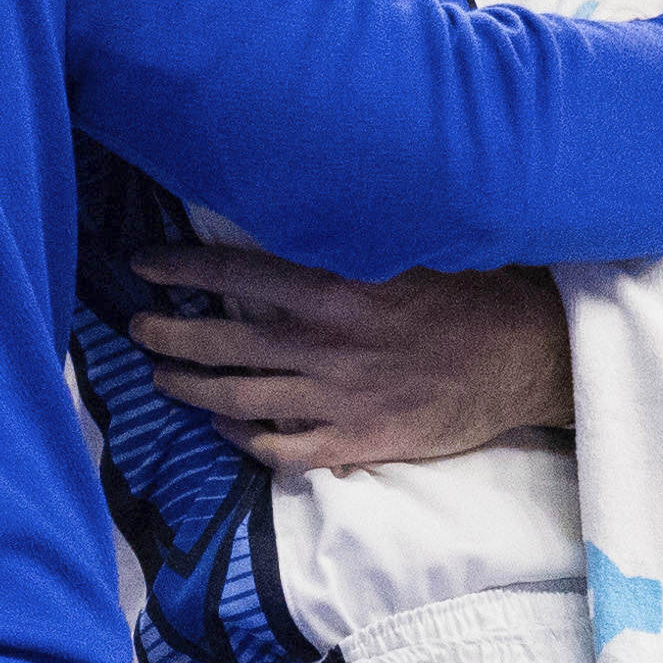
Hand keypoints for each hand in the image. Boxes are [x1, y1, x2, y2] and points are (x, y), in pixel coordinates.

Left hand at [117, 247, 567, 470]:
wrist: (525, 359)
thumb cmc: (472, 293)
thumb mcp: (407, 247)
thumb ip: (345, 240)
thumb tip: (291, 214)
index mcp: (334, 287)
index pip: (233, 272)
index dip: (180, 268)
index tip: (144, 265)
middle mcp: (324, 344)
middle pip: (220, 340)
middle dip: (167, 333)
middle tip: (137, 326)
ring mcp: (335, 398)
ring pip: (237, 397)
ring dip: (189, 386)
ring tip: (162, 376)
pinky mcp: (354, 441)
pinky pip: (279, 447)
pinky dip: (241, 437)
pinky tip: (224, 424)